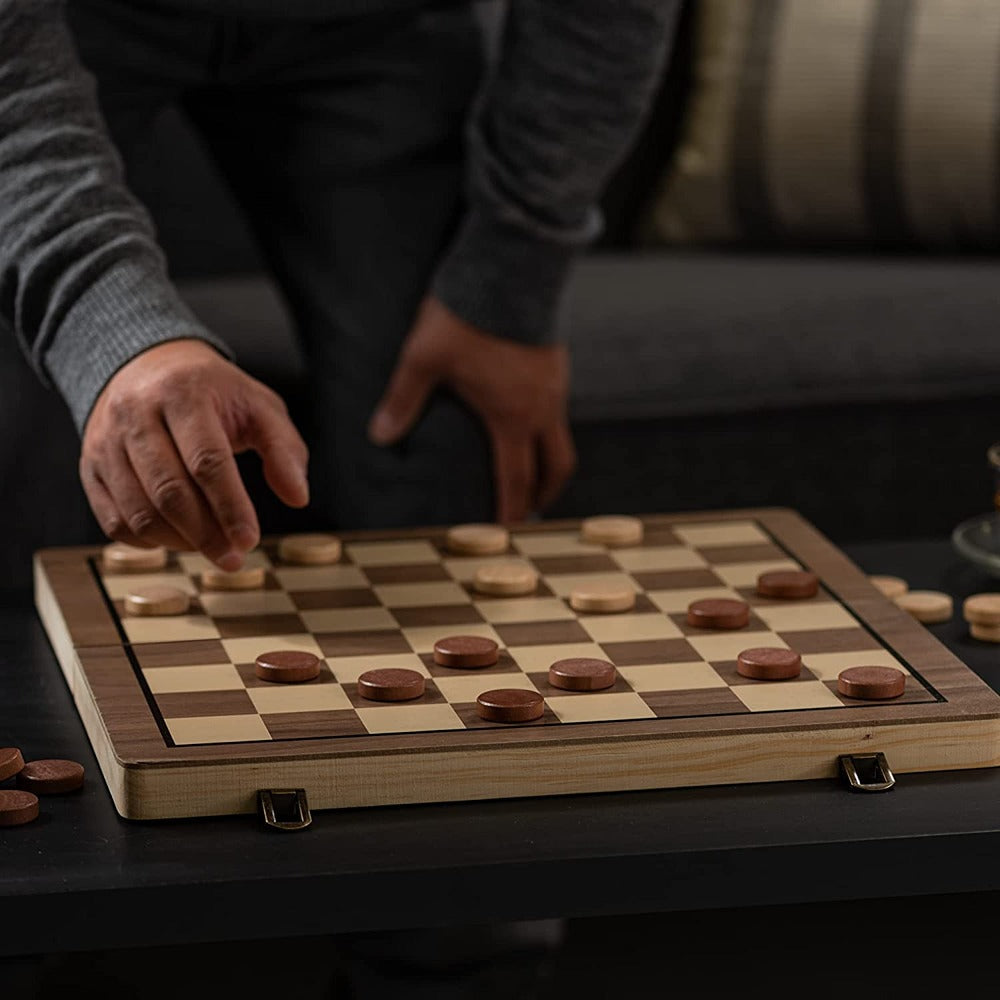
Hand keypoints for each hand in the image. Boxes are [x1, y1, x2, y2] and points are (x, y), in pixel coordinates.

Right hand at [80, 339, 309, 569]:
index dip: (230, 506)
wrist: (148, 365)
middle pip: (168, 490)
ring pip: (138, 510)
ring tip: (211, 548)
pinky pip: (112, 519)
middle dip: (205, 534)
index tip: (250, 540)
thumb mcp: (259, 408)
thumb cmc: (213, 393)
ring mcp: (106, 441)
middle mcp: (136, 414)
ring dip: (178, 542)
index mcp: (183, 394)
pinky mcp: (89, 465)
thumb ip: (284, 450)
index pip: (207, 460)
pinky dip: (146, 541)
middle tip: (233, 559)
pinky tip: (177, 540)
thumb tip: (298, 496)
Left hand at [368, 297, 575, 522]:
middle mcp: (542, 408)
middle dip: (544, 493)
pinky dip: (545, 427)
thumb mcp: (425, 359)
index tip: (506, 530)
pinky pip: (558, 408)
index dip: (510, 510)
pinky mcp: (557, 361)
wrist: (512, 266)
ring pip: (560, 437)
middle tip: (528, 508)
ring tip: (529, 468)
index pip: (516, 479)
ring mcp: (555, 385)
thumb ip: (403, 400)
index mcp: (512, 418)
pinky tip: (526, 417)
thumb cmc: (467, 316)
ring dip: (547, 460)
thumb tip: (380, 436)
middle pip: (556, 466)